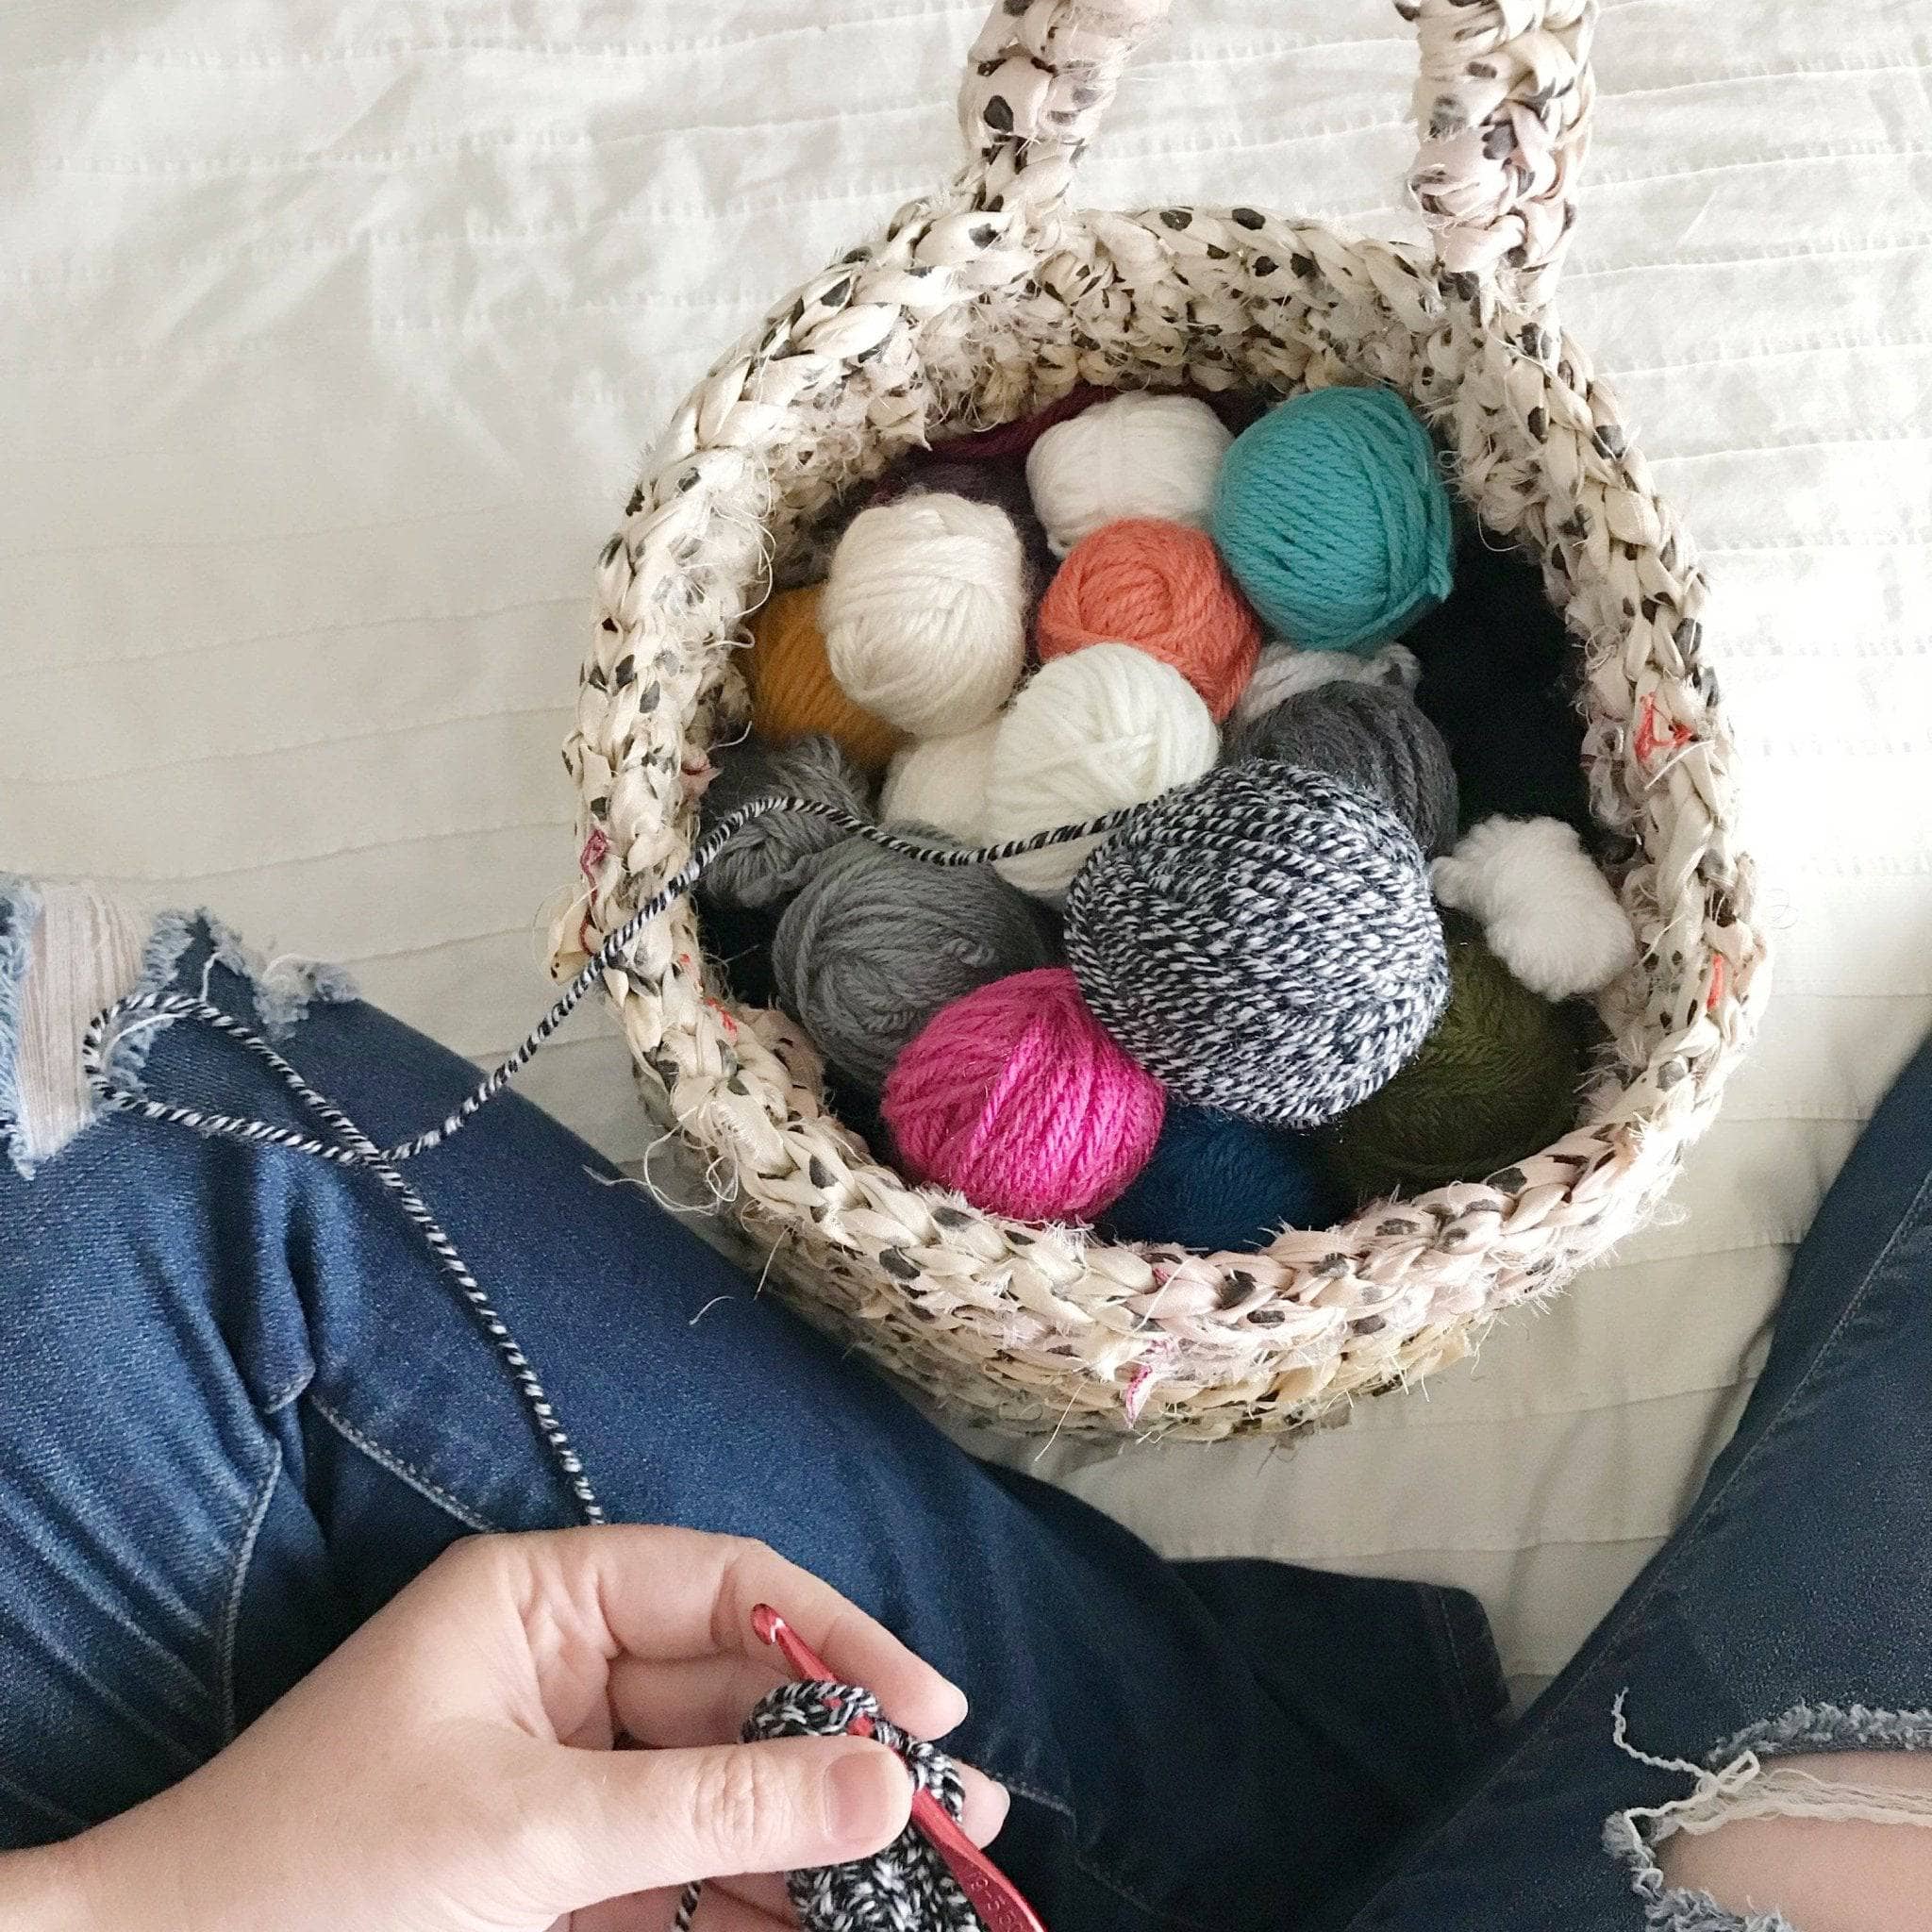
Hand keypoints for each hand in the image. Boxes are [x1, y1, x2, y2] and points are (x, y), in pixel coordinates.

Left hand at [45, 1527, 1007, 1931]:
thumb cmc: (322, 1873)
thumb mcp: (533, 1831)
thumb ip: (715, 1806)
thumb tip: (887, 1783)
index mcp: (541, 1599)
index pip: (723, 1589)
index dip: (837, 1638)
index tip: (933, 1705)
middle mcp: (563, 1669)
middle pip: (738, 1698)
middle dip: (842, 1757)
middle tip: (963, 1812)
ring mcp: (565, 1775)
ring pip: (721, 1794)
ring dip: (813, 1842)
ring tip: (934, 1881)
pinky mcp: (560, 1873)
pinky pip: (682, 1873)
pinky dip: (752, 1903)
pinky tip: (838, 1919)